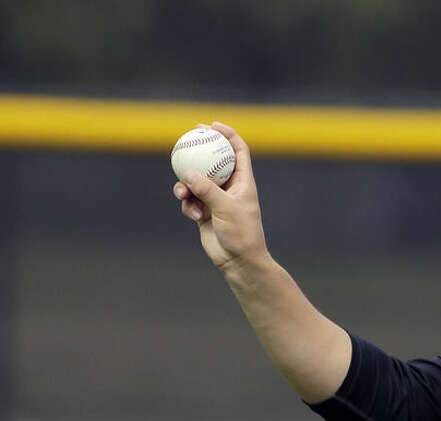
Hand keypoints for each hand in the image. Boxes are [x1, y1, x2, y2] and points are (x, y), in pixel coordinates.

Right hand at [173, 121, 268, 273]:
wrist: (238, 261)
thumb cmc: (241, 234)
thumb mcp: (226, 209)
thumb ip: (207, 190)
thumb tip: (188, 173)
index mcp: (243, 182)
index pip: (239, 151)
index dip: (228, 135)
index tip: (212, 126)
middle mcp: (230, 188)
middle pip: (214, 161)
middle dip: (200, 149)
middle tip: (186, 138)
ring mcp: (216, 200)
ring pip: (196, 181)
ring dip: (186, 185)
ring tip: (183, 193)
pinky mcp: (205, 212)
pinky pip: (190, 200)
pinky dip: (189, 205)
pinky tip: (194, 215)